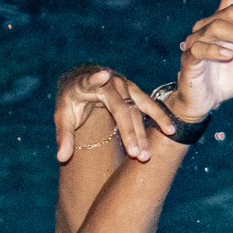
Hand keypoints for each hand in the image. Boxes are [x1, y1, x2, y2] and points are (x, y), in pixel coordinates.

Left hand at [53, 65, 173, 162]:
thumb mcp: (63, 115)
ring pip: (138, 110)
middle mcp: (111, 82)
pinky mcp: (135, 92)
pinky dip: (159, 118)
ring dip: (144, 132)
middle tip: (136, 155)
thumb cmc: (72, 100)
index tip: (104, 75)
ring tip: (150, 152)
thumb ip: (63, 135)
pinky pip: (149, 106)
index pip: (94, 83)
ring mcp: (126, 86)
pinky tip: (170, 130)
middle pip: (122, 108)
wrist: (84, 81)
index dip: (98, 79)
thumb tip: (61, 158)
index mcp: (89, 83)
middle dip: (130, 132)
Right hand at [174, 0, 232, 121]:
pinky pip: (200, 48)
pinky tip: (230, 56)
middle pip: (231, 12)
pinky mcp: (190, 58)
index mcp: (225, 22)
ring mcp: (197, 41)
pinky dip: (216, 50)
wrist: (208, 100)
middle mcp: (209, 26)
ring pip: (217, 27)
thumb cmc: (230, 72)